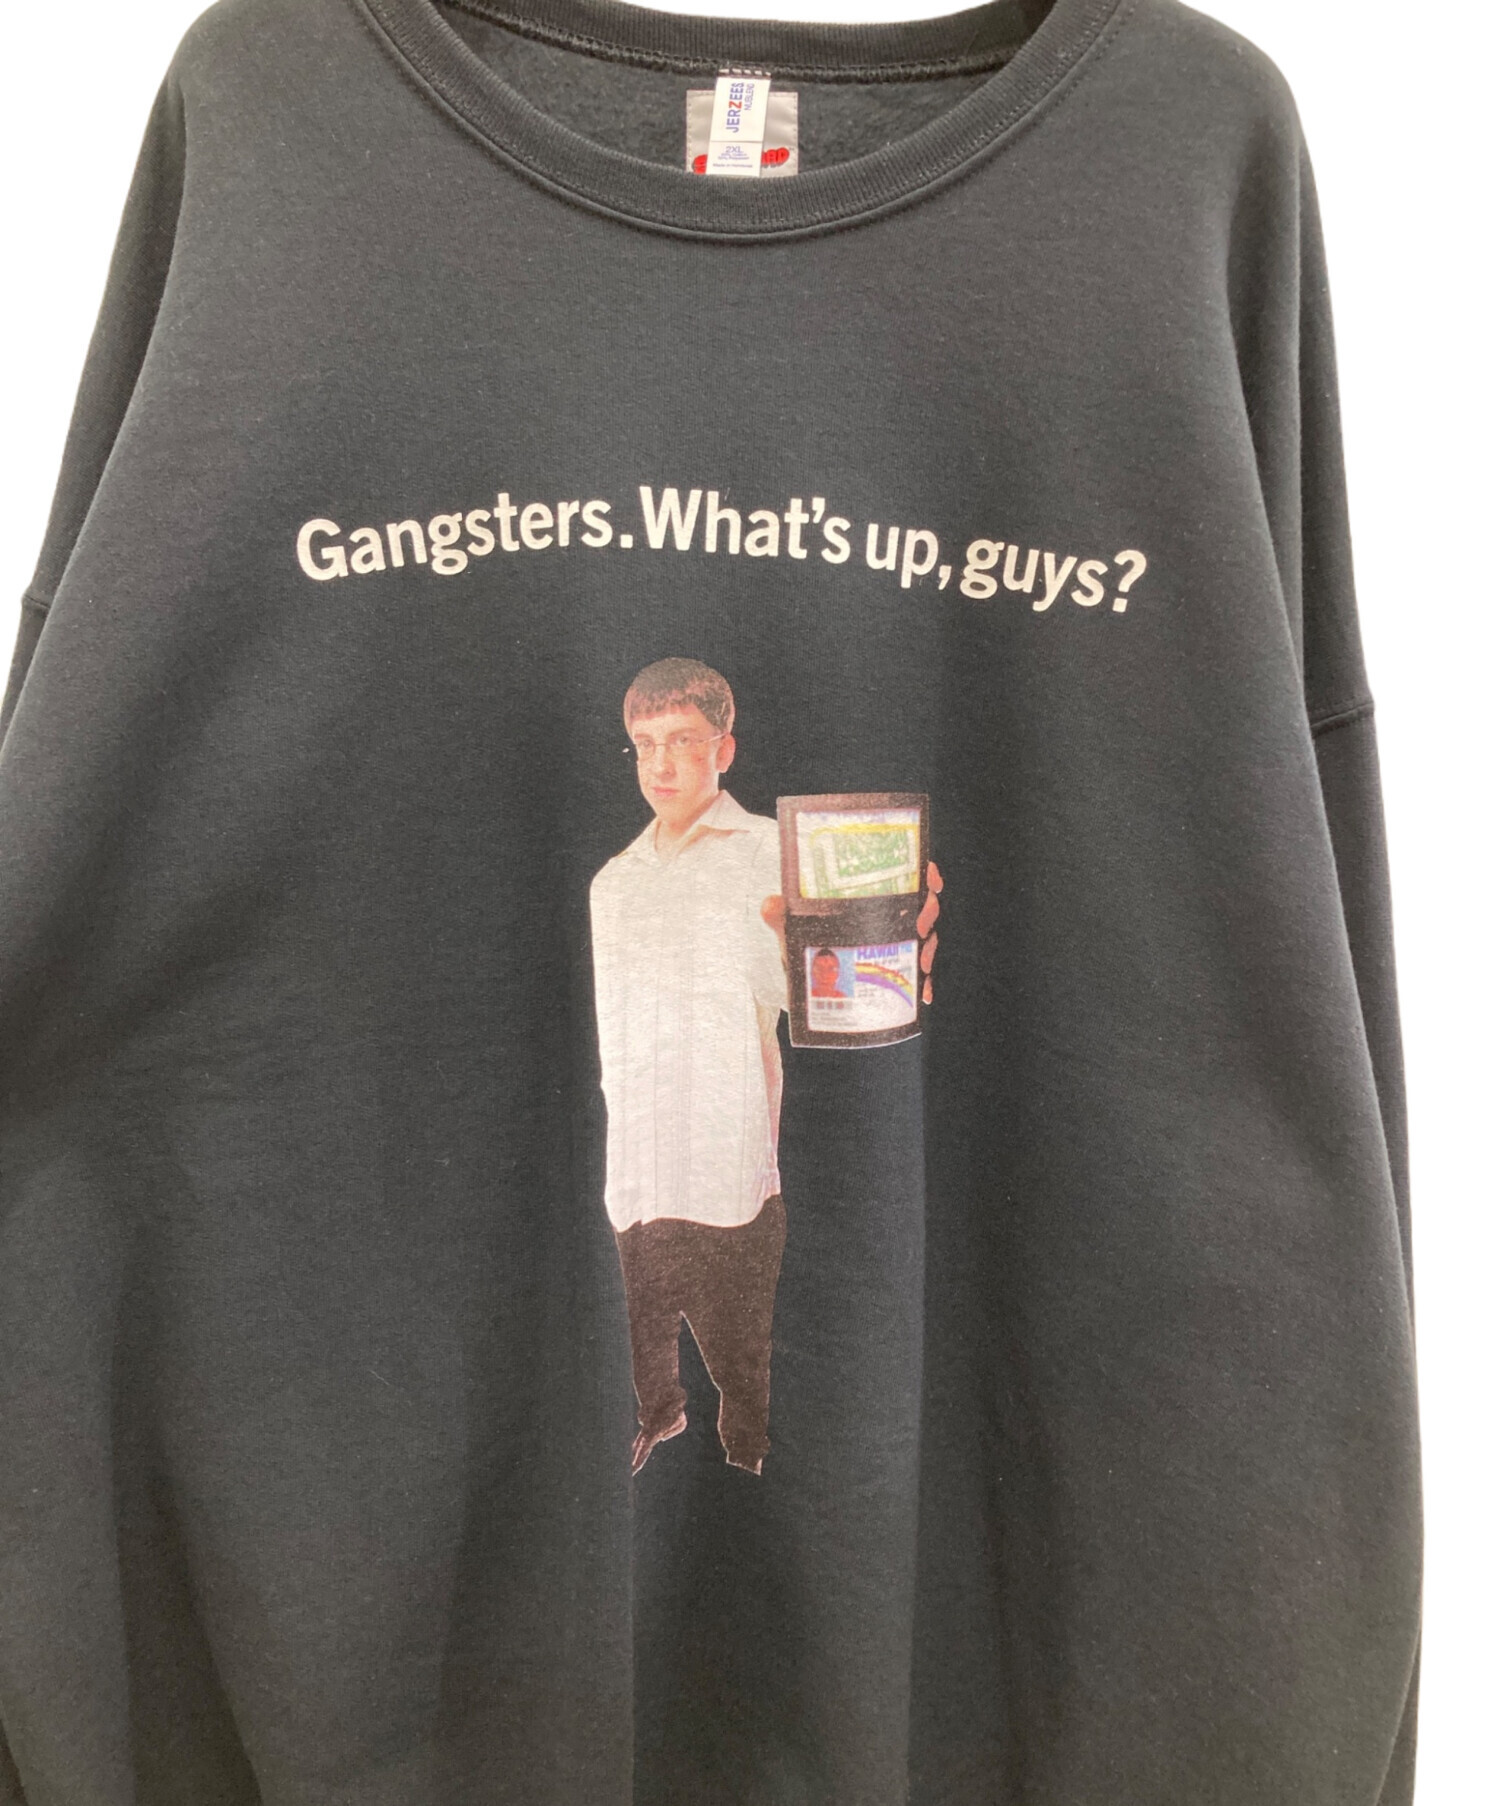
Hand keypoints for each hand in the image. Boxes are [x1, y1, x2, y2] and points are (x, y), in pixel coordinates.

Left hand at [761, 860, 943, 1003]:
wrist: (801, 982)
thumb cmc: (801, 944)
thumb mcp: (792, 928)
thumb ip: (782, 916)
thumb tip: (771, 905)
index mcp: (868, 893)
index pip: (904, 872)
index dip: (923, 872)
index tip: (930, 880)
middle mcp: (887, 913)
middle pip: (921, 903)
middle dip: (928, 913)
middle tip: (919, 927)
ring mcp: (895, 941)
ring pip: (925, 937)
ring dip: (929, 948)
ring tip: (922, 962)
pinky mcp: (894, 968)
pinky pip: (917, 973)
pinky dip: (924, 983)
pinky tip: (924, 993)